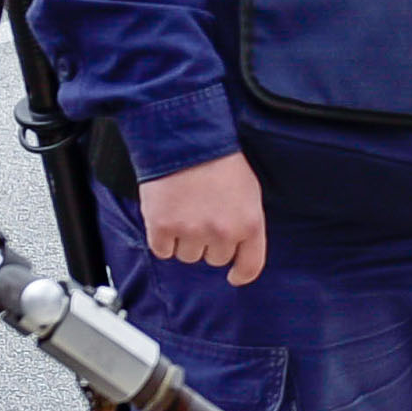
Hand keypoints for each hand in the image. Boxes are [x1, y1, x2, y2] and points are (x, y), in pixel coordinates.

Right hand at [139, 149, 267, 287]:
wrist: (184, 135)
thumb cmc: (218, 158)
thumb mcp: (248, 189)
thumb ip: (244, 221)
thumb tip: (237, 246)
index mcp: (249, 223)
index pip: (250, 266)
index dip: (240, 273)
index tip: (233, 275)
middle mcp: (222, 232)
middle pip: (214, 258)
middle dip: (208, 241)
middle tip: (201, 213)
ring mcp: (191, 231)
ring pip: (187, 256)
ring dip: (183, 239)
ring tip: (183, 208)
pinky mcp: (162, 228)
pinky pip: (162, 250)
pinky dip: (161, 237)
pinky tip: (165, 214)